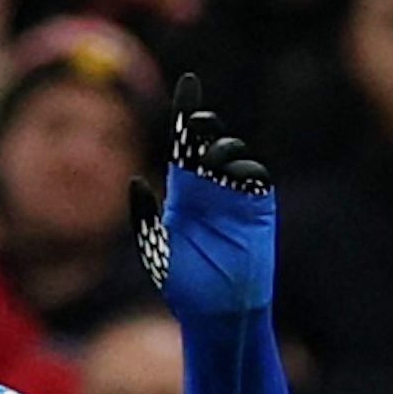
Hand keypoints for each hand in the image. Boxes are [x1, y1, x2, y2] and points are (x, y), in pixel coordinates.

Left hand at [132, 73, 276, 317]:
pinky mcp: (258, 207)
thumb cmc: (185, 284)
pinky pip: (255, 177)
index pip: (185, 143)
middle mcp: (211, 187)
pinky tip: (234, 177)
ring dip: (222, 150)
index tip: (189, 83)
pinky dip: (245, 170)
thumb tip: (134, 180)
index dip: (188, 112)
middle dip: (206, 128)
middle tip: (196, 130)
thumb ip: (144, 216)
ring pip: (233, 154)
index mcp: (185, 191)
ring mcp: (236, 195)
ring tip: (208, 164)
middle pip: (210, 142)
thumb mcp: (156, 250)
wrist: (218, 310)